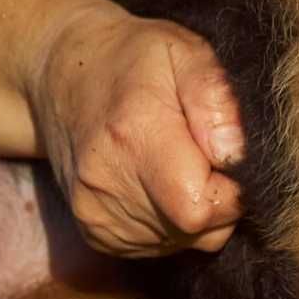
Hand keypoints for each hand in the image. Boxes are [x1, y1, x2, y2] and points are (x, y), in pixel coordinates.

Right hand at [29, 7, 245, 257]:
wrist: (64, 78)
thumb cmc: (135, 59)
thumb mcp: (184, 51)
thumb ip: (215, 98)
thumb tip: (234, 155)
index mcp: (134, 137)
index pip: (201, 207)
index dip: (233, 190)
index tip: (228, 156)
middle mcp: (107, 185)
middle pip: (197, 230)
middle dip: (221, 201)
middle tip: (207, 154)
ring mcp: (95, 215)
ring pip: (183, 242)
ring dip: (198, 212)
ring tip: (181, 162)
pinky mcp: (94, 233)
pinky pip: (160, 247)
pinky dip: (173, 222)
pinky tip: (161, 182)